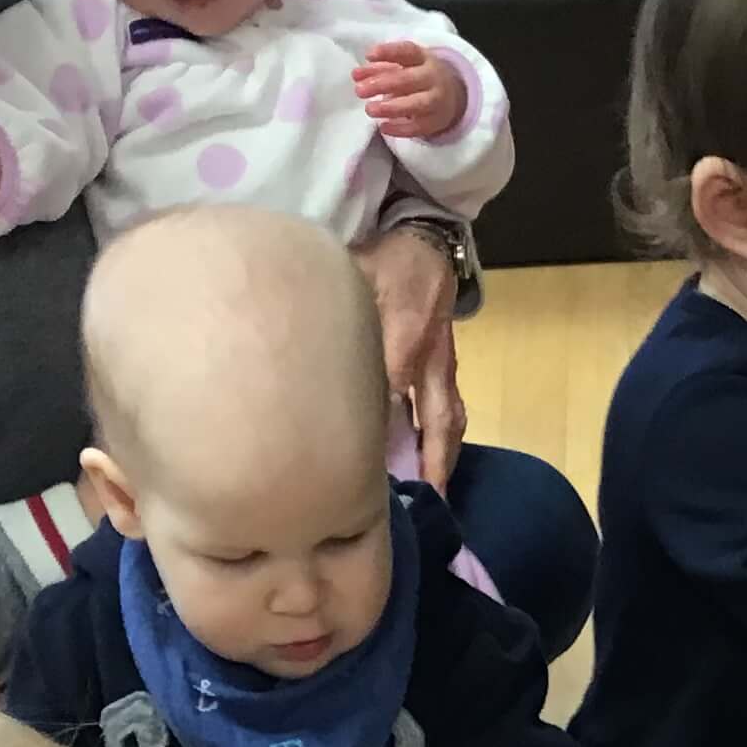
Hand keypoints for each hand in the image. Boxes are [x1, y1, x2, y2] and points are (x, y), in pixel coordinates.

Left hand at [353, 41, 466, 141]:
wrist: (451, 96)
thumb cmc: (418, 78)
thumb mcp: (403, 67)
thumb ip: (378, 69)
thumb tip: (356, 75)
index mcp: (423, 59)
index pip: (407, 51)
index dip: (388, 52)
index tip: (369, 55)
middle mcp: (433, 77)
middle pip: (408, 79)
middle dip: (382, 84)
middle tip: (360, 90)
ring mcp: (436, 100)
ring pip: (416, 104)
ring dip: (391, 107)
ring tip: (369, 109)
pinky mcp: (436, 121)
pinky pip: (418, 127)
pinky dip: (400, 128)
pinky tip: (383, 127)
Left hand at [353, 225, 466, 490]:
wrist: (427, 243)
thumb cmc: (385, 260)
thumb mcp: (356, 276)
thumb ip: (334, 312)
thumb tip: (297, 350)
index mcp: (405, 332)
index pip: (390, 389)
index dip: (377, 430)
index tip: (358, 468)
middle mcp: (430, 357)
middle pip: (434, 419)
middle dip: (429, 463)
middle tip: (419, 503)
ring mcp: (443, 364)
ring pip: (448, 420)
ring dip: (441, 459)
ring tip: (431, 498)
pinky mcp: (446, 367)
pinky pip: (449, 411)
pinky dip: (441, 443)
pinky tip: (429, 468)